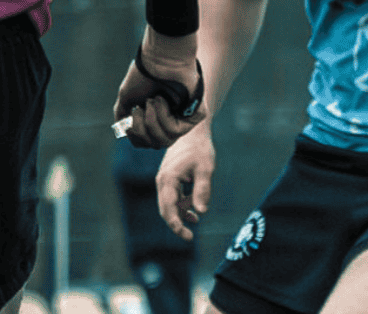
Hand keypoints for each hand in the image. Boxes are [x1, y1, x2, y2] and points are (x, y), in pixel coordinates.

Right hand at [113, 28, 205, 147]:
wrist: (159, 60)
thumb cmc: (144, 76)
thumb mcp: (128, 99)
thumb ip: (124, 116)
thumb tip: (124, 130)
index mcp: (157, 117)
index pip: (145, 142)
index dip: (135, 135)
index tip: (131, 115)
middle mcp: (172, 120)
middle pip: (155, 145)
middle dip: (141, 130)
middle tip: (140, 108)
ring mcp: (185, 118)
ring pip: (165, 141)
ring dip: (151, 121)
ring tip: (151, 101)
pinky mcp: (196, 115)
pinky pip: (176, 131)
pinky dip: (163, 116)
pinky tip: (162, 100)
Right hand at [155, 125, 215, 240]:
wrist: (192, 130)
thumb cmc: (200, 148)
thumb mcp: (205, 169)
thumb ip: (202, 190)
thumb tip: (201, 212)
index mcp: (168, 180)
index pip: (168, 209)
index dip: (176, 225)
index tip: (187, 236)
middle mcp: (162, 182)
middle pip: (166, 209)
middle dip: (177, 224)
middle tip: (189, 237)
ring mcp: (165, 180)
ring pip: (170, 204)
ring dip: (181, 213)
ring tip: (196, 221)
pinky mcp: (170, 178)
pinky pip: (173, 196)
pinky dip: (183, 204)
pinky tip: (194, 211)